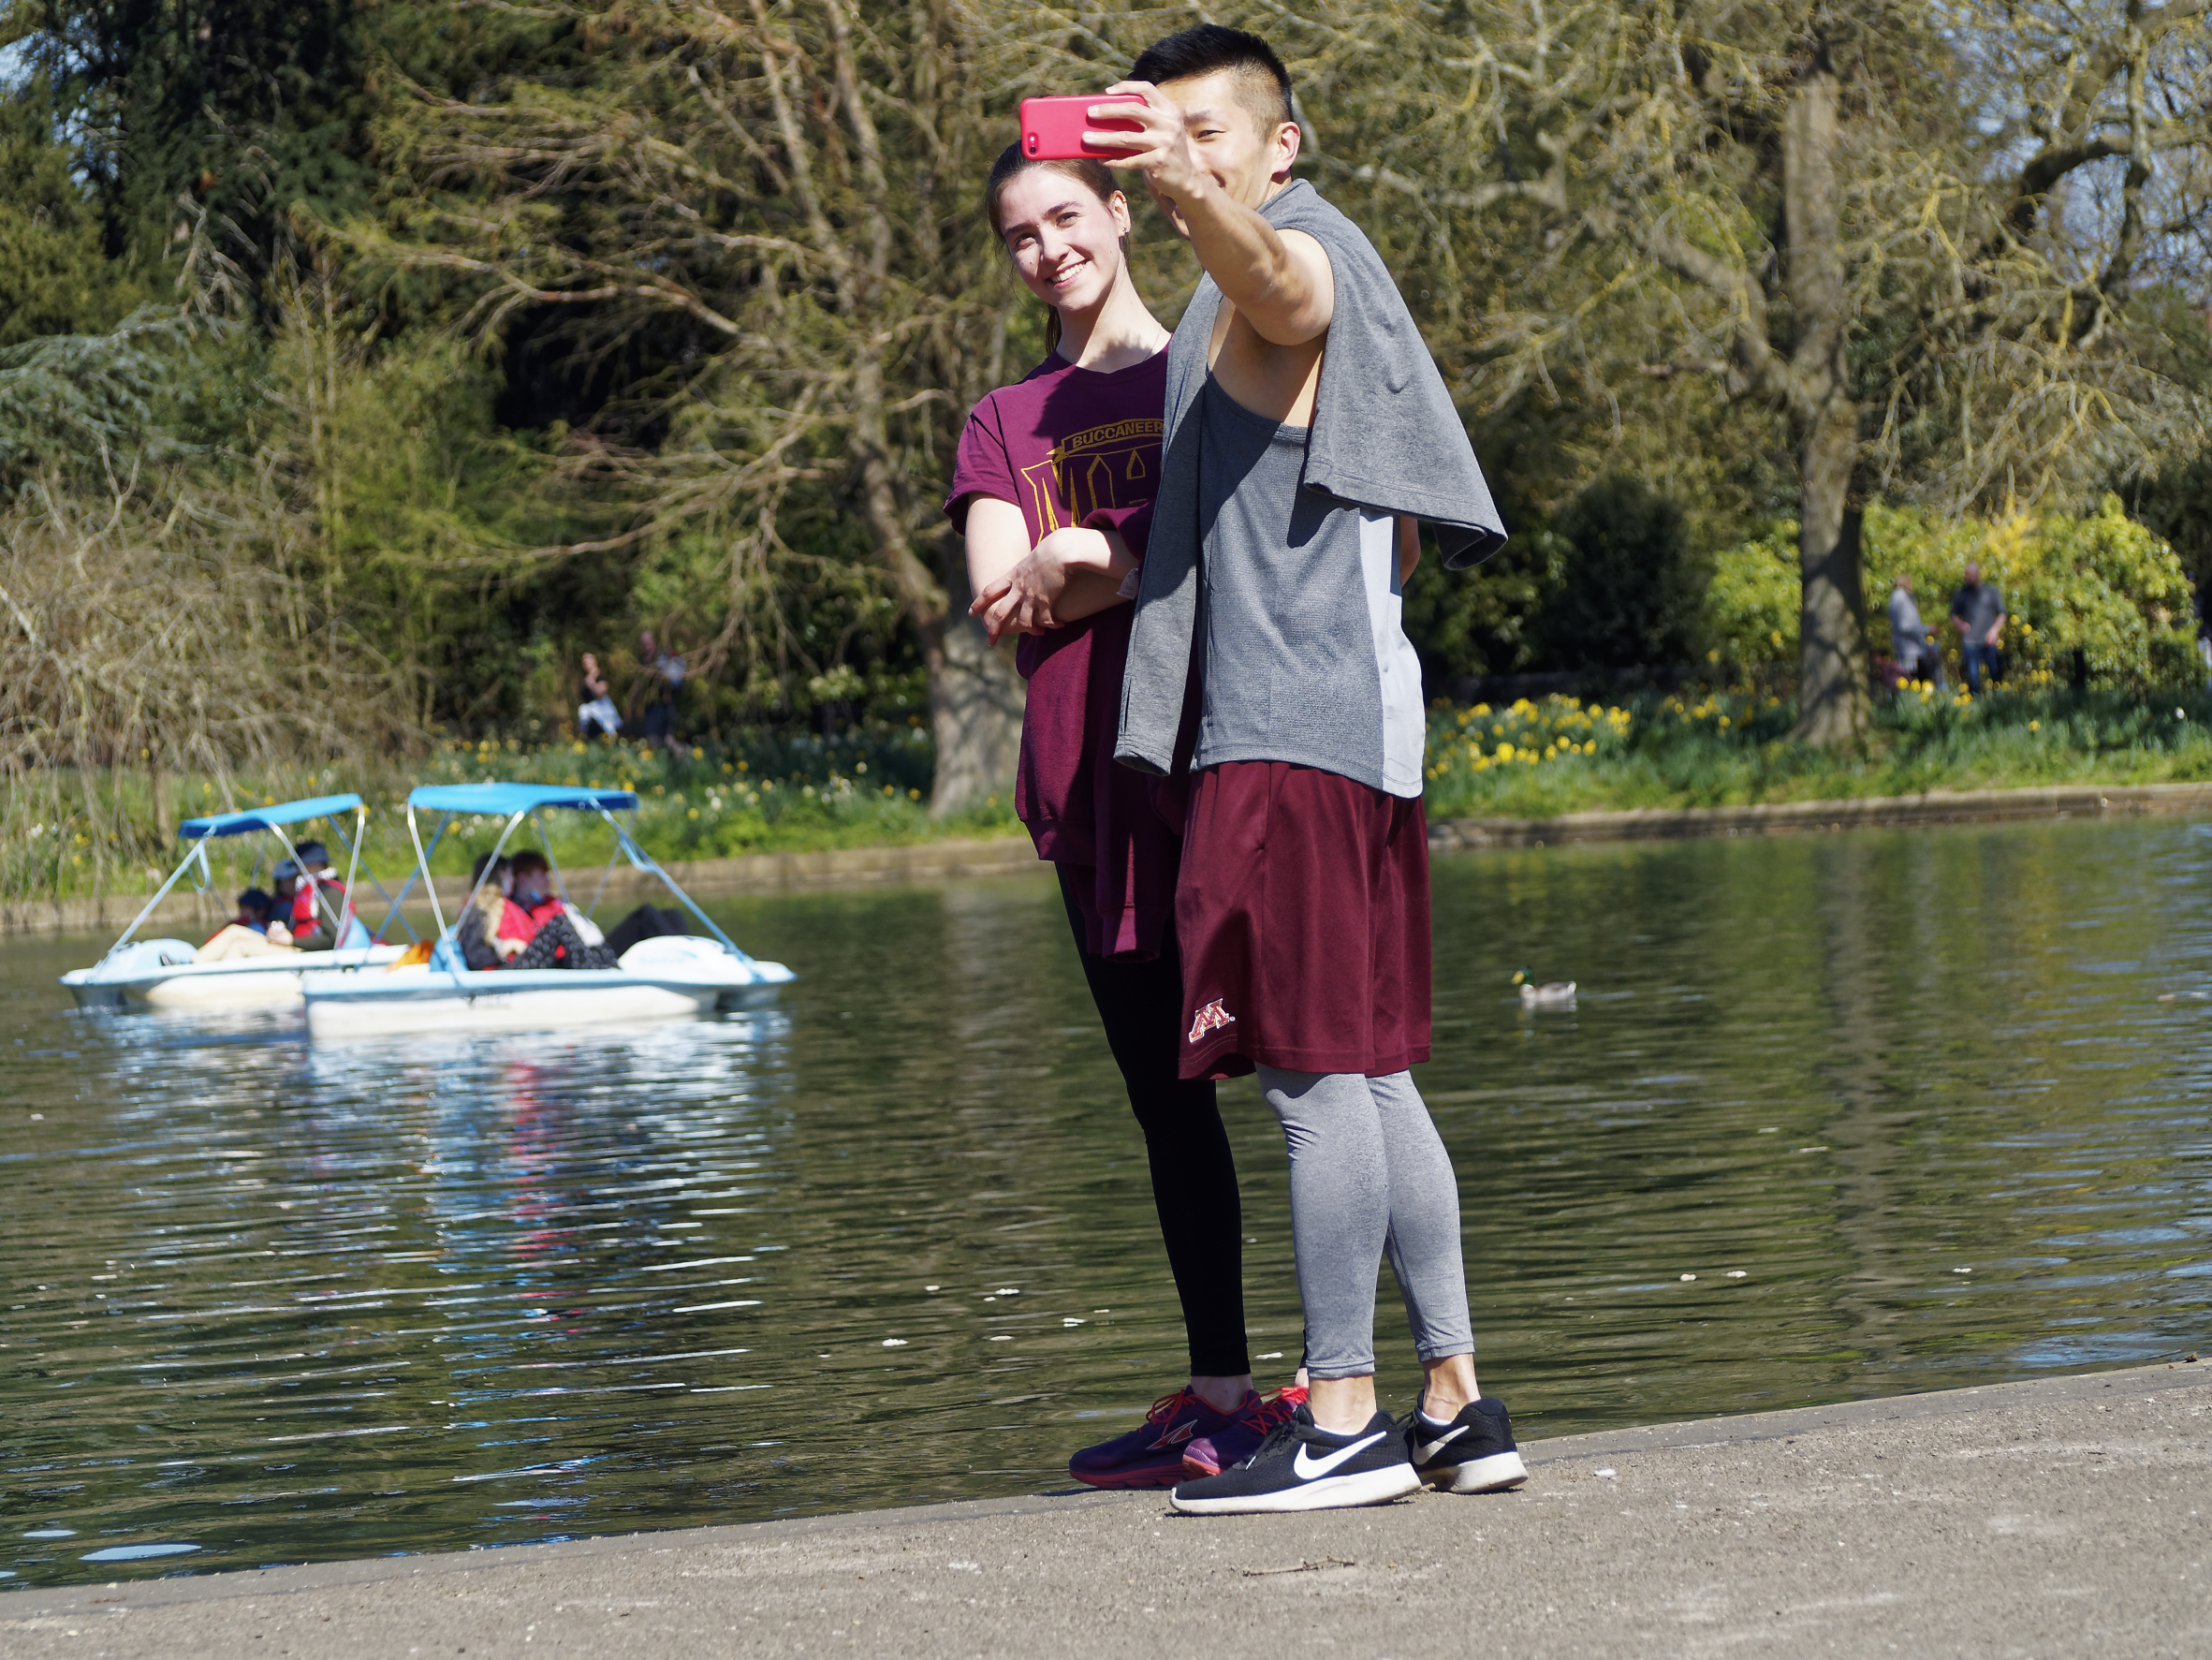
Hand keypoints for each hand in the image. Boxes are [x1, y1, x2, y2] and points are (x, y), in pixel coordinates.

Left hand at [970, 538, 1074, 643]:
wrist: (1062, 550)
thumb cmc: (1053, 547)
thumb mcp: (1034, 556)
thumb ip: (1031, 565)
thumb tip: (1037, 563)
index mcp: (1013, 575)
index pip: (990, 590)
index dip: (979, 603)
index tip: (970, 613)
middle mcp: (1019, 588)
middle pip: (1000, 613)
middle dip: (993, 629)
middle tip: (989, 642)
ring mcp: (1031, 596)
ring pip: (1024, 621)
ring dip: (1030, 629)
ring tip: (1039, 632)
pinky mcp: (1046, 601)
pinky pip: (1046, 620)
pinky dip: (1052, 624)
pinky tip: (1059, 624)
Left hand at [1085, 82, 1204, 203]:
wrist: (1186, 180)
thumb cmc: (1166, 152)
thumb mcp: (1162, 131)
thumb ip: (1145, 120)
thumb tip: (1108, 116)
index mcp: (1169, 111)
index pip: (1147, 89)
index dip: (1126, 87)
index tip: (1107, 92)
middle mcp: (1168, 123)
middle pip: (1132, 109)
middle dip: (1107, 110)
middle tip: (1089, 113)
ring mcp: (1164, 143)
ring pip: (1125, 137)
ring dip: (1102, 138)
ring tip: (1086, 138)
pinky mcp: (1158, 162)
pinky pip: (1128, 160)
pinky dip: (1112, 160)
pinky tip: (1101, 159)